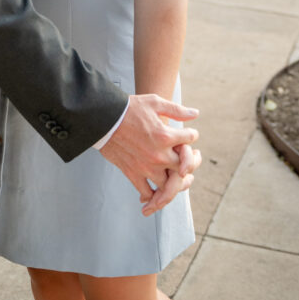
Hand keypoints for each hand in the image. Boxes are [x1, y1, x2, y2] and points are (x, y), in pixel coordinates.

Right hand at [99, 94, 199, 209]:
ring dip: (177, 182)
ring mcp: (146, 167)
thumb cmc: (128, 108)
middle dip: (192, 162)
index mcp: (165, 135)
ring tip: (180, 177)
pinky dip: (154, 196)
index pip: (190, 139)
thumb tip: (195, 114)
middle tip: (193, 158)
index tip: (190, 134)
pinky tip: (158, 192)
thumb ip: (176, 110)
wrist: (102, 118)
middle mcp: (159, 155)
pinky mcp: (133, 174)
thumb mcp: (154, 102)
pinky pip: (147, 192)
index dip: (192, 135)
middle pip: (185, 167)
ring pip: (169, 185)